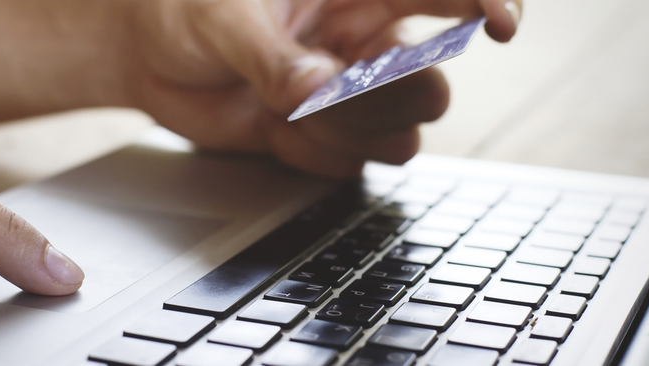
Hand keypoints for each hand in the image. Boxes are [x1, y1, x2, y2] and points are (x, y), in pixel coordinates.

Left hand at [124, 0, 521, 176]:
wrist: (146, 53)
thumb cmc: (183, 7)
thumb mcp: (223, 17)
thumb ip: (275, 57)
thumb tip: (319, 93)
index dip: (491, 0)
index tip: (501, 25)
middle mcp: (366, 39)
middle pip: (430, 83)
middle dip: (391, 98)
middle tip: (339, 90)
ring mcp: (350, 94)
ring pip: (399, 133)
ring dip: (345, 133)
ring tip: (285, 107)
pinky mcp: (328, 136)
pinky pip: (349, 163)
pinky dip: (310, 154)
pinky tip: (270, 123)